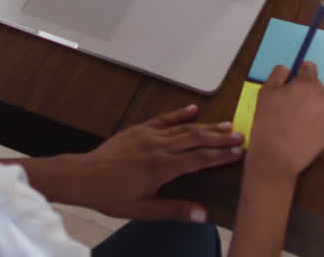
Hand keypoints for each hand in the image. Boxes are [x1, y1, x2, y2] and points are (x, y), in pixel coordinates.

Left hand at [60, 104, 243, 221]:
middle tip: (240, 135)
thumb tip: (202, 214)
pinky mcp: (139, 130)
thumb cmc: (111, 195)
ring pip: (184, 127)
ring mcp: (149, 135)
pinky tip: (193, 110)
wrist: (83, 176)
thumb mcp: (143, 210)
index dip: (220, 155)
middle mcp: (159, 147)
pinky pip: (164, 119)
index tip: (238, 153)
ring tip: (226, 124)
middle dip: (220, 137)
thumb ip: (174, 210)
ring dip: (206, 126)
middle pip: (196, 139)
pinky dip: (180, 114)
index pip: (199, 159)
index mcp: (163, 167)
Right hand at [246, 62, 323, 181]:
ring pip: (323, 102)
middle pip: (317, 85)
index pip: (309, 67)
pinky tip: (304, 128)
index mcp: (307, 84)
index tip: (293, 80)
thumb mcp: (265, 93)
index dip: (300, 72)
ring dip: (314, 104)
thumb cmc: (267, 124)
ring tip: (297, 118)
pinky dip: (319, 120)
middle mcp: (323, 97)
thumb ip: (277, 75)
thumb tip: (286, 69)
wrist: (275, 158)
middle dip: (306, 90)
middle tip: (291, 104)